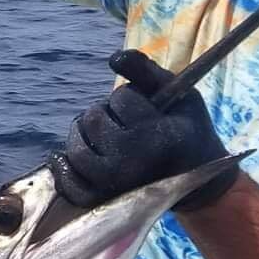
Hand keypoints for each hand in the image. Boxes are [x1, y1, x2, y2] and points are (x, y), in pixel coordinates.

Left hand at [48, 50, 237, 210]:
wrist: (196, 177)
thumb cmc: (185, 127)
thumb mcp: (177, 93)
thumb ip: (145, 71)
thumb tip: (114, 58)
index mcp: (161, 138)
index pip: (122, 99)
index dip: (130, 97)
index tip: (146, 108)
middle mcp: (136, 164)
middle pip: (93, 120)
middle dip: (104, 113)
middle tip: (122, 122)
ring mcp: (117, 186)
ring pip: (76, 149)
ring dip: (82, 135)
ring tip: (101, 136)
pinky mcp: (103, 201)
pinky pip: (70, 185)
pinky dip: (63, 167)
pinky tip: (65, 155)